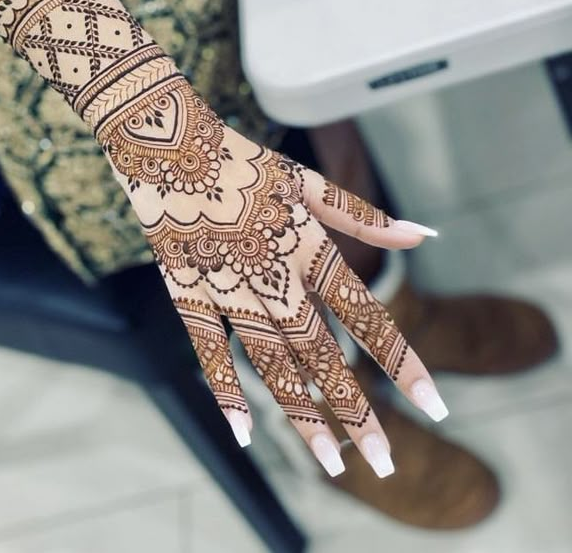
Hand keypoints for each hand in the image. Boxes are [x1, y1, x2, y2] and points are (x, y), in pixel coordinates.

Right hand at [99, 78, 446, 477]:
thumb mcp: (304, 179)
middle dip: (355, 408)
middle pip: (320, 350)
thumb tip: (424, 234)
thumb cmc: (239, 155)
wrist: (163, 135)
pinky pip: (205, 346)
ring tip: (332, 463)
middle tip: (386, 462)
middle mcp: (269, 270)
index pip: (365, 311)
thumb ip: (362, 214)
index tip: (435, 403)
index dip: (402, 359)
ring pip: (269, 359)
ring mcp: (224, 282)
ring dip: (302, 413)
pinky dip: (224, 388)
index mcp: (304, 241)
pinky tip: (244, 431)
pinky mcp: (183, 286)